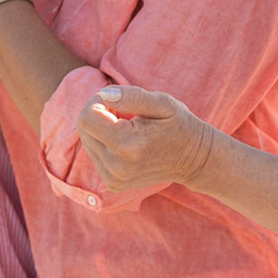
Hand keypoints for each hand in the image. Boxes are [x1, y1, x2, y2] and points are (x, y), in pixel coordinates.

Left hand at [76, 84, 214, 192]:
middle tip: (124, 112)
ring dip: (101, 127)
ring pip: (86, 140)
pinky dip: (104, 141)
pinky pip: (94, 153)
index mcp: (128, 147)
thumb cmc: (179, 125)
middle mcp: (116, 167)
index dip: (97, 102)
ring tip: (128, 126)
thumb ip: (132, 97)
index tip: (116, 101)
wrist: (194, 160)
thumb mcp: (163, 103)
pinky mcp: (112, 183)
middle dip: (99, 113)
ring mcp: (113, 179)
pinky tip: (126, 140)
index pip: (86, 118)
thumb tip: (103, 94)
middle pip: (83, 129)